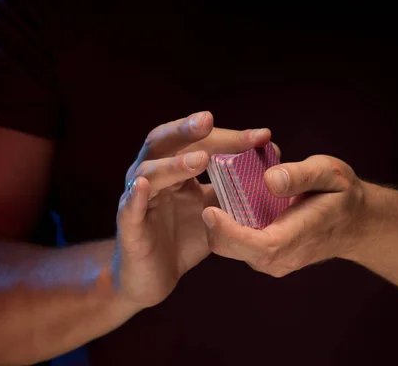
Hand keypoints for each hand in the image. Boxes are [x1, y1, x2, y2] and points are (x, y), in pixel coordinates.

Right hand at [114, 111, 272, 305]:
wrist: (154, 278)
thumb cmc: (183, 238)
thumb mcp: (214, 210)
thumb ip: (233, 189)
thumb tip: (268, 167)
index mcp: (174, 168)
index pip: (198, 142)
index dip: (228, 137)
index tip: (261, 136)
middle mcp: (152, 176)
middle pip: (163, 142)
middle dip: (185, 130)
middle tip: (208, 120)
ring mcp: (137, 199)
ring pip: (149, 172)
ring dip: (174, 164)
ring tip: (200, 160)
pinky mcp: (129, 227)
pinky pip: (128, 208)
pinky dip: (134, 196)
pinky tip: (143, 186)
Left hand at [202, 155, 374, 276]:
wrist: (355, 223)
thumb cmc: (342, 194)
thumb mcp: (330, 173)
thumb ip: (302, 175)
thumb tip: (270, 179)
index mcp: (299, 237)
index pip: (259, 245)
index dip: (231, 231)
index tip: (210, 209)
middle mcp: (281, 258)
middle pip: (234, 249)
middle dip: (213, 224)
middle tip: (202, 191)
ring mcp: (272, 262)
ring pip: (230, 248)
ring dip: (217, 224)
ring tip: (213, 191)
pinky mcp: (266, 258)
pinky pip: (237, 245)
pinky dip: (226, 226)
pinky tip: (227, 202)